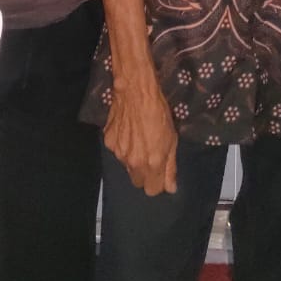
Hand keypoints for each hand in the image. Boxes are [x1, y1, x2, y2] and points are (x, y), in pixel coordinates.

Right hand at [104, 77, 178, 195]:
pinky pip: (117, 151)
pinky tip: (128, 130)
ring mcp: (118, 152)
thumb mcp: (172, 139)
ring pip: (126, 166)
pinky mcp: (108, 140)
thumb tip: (170, 188)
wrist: (136, 90)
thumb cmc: (159, 112)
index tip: (161, 172)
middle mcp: (132, 162)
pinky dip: (123, 145)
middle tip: (151, 155)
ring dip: (133, 159)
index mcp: (151, 163)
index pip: (152, 190)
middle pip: (137, 182)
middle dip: (145, 174)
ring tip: (139, 138)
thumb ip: (170, 167)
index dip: (158, 183)